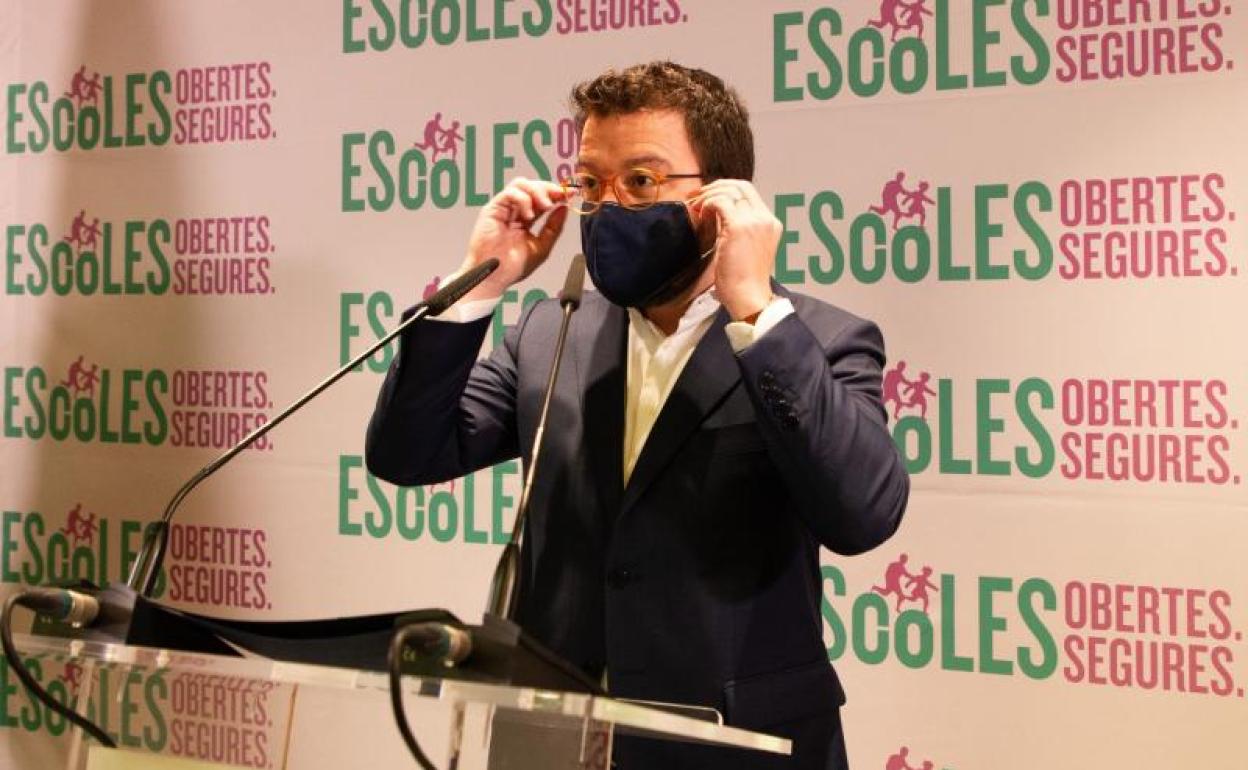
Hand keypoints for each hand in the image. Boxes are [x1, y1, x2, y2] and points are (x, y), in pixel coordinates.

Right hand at [457, 177, 568, 301]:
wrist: (495, 277)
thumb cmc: (513, 267)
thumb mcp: (542, 246)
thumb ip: (553, 227)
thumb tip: (564, 208)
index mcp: (525, 219)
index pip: (541, 198)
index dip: (556, 194)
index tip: (571, 194)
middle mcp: (513, 211)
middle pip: (531, 186)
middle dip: (549, 189)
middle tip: (560, 196)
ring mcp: (503, 209)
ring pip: (520, 184)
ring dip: (537, 191)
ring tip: (545, 206)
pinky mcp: (492, 209)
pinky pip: (510, 193)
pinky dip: (524, 199)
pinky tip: (529, 215)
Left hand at [687, 180, 779, 321]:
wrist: (749, 297)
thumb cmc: (743, 281)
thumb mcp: (745, 248)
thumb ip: (737, 229)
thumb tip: (716, 214)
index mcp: (770, 224)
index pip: (749, 193)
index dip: (727, 190)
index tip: (709, 197)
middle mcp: (766, 219)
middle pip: (741, 186)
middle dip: (717, 186)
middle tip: (698, 196)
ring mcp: (755, 221)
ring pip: (730, 191)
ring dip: (709, 195)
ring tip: (696, 207)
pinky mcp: (739, 227)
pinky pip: (720, 202)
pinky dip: (707, 203)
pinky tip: (700, 214)